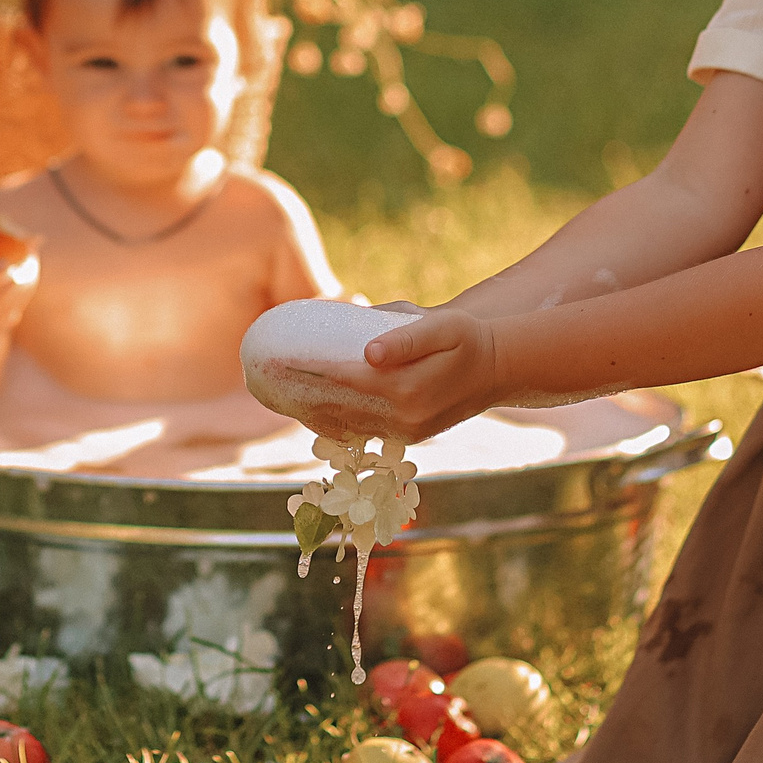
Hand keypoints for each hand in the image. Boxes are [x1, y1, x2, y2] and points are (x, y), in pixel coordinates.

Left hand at [293, 308, 500, 443]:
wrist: (499, 369)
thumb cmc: (467, 338)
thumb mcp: (443, 326)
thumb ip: (406, 337)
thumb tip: (368, 353)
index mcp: (406, 389)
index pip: (341, 379)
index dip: (305, 369)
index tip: (275, 359)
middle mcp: (402, 418)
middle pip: (335, 406)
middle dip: (298, 391)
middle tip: (264, 375)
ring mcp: (404, 432)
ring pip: (343, 425)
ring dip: (309, 411)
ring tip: (278, 393)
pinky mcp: (407, 437)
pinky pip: (360, 432)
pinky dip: (332, 422)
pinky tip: (312, 410)